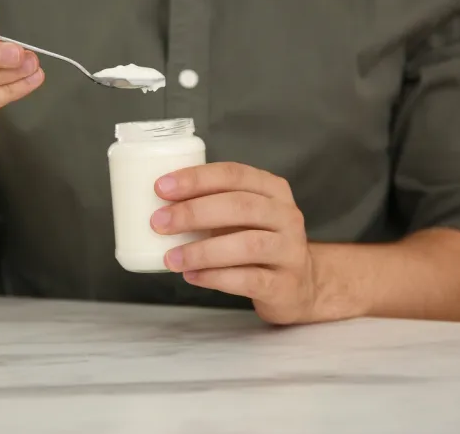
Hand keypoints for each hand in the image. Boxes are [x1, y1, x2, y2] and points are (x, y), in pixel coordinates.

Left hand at [151, 162, 317, 324]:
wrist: (301, 286)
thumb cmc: (259, 243)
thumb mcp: (243, 216)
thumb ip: (212, 205)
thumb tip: (158, 205)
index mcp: (273, 190)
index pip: (234, 174)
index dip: (196, 179)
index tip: (161, 188)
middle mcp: (286, 216)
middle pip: (240, 206)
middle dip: (194, 212)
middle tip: (159, 222)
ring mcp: (290, 251)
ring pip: (247, 245)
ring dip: (202, 250)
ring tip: (171, 258)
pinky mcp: (285, 285)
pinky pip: (248, 279)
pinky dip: (215, 277)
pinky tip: (192, 276)